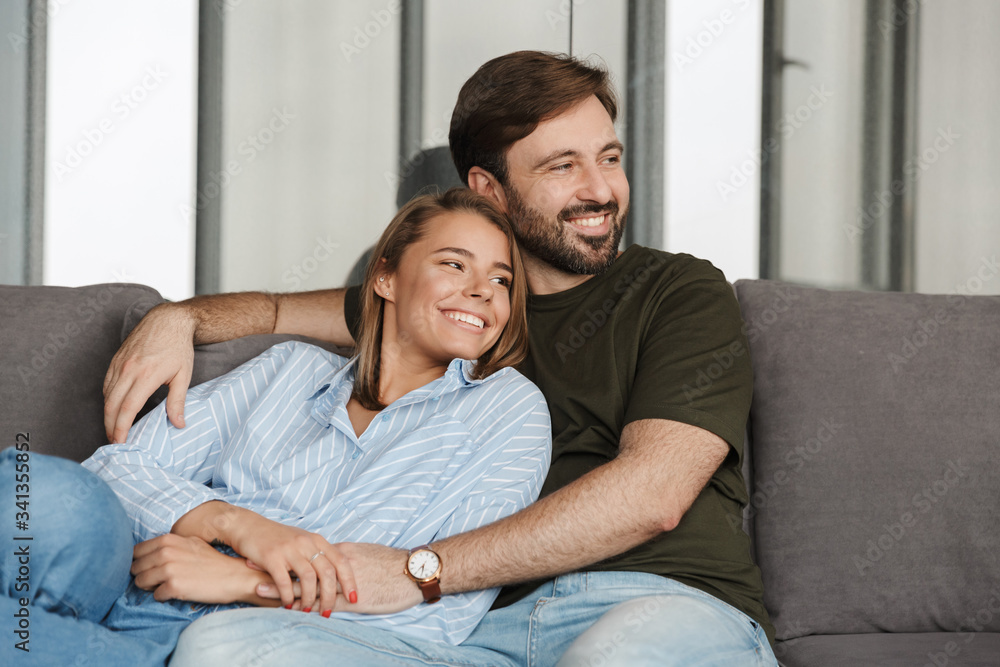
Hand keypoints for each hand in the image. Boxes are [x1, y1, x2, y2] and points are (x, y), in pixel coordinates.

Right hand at [104, 303, 196, 442]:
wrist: (167, 320)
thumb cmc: (179, 348)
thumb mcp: (183, 375)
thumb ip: (178, 401)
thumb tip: (178, 424)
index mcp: (146, 375)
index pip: (127, 409)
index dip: (122, 428)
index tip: (121, 443)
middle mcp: (128, 370)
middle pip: (112, 405)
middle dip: (111, 427)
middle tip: (115, 443)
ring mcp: (119, 364)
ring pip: (107, 395)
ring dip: (108, 415)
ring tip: (114, 430)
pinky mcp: (115, 360)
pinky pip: (106, 384)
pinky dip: (108, 399)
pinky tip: (114, 409)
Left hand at [132, 534, 277, 605]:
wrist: (233, 576)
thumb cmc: (212, 561)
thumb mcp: (190, 543)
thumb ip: (168, 546)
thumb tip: (148, 554)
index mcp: (168, 539)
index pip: (136, 551)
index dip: (141, 561)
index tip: (150, 567)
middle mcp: (166, 552)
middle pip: (135, 568)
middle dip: (144, 575)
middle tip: (160, 579)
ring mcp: (169, 569)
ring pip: (140, 582)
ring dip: (151, 587)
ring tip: (168, 585)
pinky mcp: (173, 587)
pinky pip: (155, 596)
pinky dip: (163, 597)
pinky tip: (177, 592)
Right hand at [222, 510, 356, 613]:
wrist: (248, 526)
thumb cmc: (277, 538)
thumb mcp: (302, 541)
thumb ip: (317, 554)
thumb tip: (336, 575)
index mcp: (316, 540)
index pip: (341, 561)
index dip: (350, 580)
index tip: (354, 597)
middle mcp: (306, 543)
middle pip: (327, 572)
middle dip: (330, 596)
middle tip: (328, 612)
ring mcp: (289, 549)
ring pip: (308, 578)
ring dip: (310, 598)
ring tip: (308, 610)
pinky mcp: (271, 557)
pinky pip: (285, 582)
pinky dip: (288, 596)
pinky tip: (288, 604)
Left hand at [255, 542, 421, 614]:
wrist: (414, 572)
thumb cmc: (395, 565)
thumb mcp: (369, 555)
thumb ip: (350, 558)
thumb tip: (337, 560)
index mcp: (343, 551)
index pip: (308, 553)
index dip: (285, 554)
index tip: (263, 552)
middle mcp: (337, 564)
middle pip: (300, 566)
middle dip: (273, 566)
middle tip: (248, 563)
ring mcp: (343, 582)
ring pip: (305, 584)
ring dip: (279, 587)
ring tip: (254, 587)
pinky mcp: (351, 600)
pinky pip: (320, 603)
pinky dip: (301, 604)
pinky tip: (285, 609)